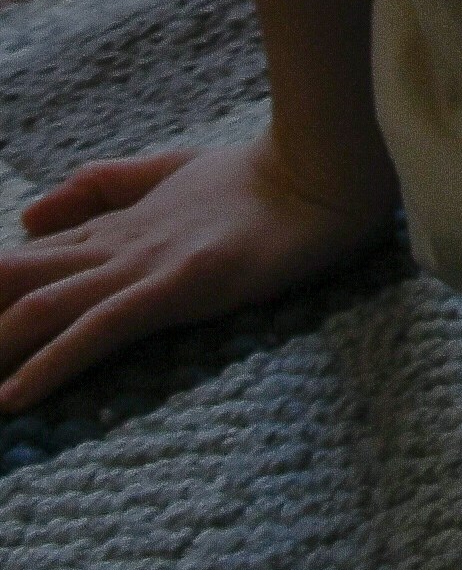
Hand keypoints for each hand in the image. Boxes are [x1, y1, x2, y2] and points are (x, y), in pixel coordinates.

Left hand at [0, 126, 395, 411]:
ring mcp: (142, 265)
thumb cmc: (256, 177)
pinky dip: (50, 364)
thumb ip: (100, 187)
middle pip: (12, 283)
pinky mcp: (175, 286)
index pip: (18, 264)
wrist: (322, 171)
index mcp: (108, 226)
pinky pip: (99, 330)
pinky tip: (15, 398)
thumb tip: (26, 215)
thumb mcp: (167, 171)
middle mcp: (112, 246)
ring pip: (41, 309)